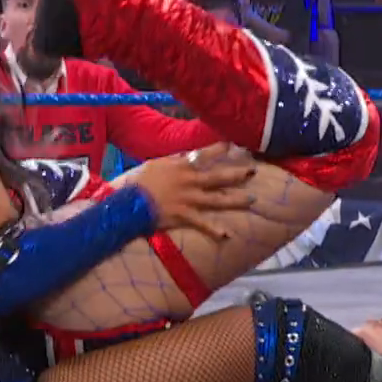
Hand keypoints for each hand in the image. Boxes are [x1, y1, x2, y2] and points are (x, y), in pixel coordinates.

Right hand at [128, 143, 255, 239]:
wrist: (127, 202)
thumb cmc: (137, 181)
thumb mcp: (155, 164)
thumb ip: (174, 159)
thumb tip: (188, 154)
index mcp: (182, 166)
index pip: (205, 154)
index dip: (221, 149)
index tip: (235, 145)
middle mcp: (190, 181)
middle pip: (219, 177)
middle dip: (237, 173)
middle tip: (253, 171)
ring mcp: (189, 199)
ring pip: (218, 199)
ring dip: (236, 200)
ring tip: (252, 200)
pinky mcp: (184, 216)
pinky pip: (203, 224)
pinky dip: (215, 230)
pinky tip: (228, 235)